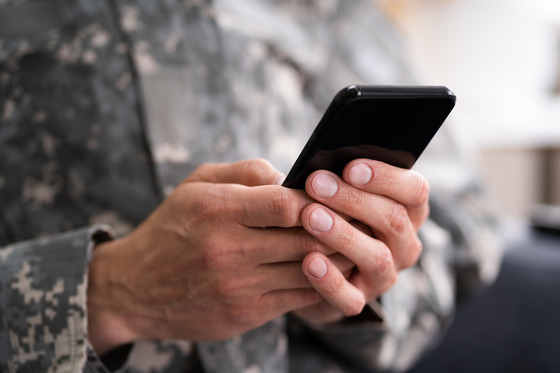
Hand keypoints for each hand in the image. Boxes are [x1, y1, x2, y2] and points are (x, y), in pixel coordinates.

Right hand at [87, 159, 344, 354]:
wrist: (133, 289)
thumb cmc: (171, 228)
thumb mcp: (195, 185)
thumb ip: (245, 172)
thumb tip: (290, 177)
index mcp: (217, 210)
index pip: (286, 203)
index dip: (318, 198)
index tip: (332, 195)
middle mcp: (228, 250)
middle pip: (305, 239)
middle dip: (337, 228)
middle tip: (359, 219)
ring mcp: (238, 286)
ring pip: (309, 271)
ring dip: (337, 257)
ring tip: (354, 243)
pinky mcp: (246, 313)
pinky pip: (298, 298)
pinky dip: (321, 283)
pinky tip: (331, 270)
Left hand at [293, 159, 428, 323]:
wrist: (305, 267)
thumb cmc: (326, 213)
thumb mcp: (335, 192)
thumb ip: (336, 176)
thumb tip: (319, 164)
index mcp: (407, 211)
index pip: (414, 190)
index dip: (385, 177)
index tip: (350, 166)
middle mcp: (403, 245)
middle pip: (393, 219)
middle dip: (353, 199)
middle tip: (316, 183)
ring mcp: (384, 276)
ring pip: (376, 257)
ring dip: (343, 234)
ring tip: (310, 217)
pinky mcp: (358, 301)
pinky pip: (350, 297)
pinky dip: (330, 280)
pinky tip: (309, 262)